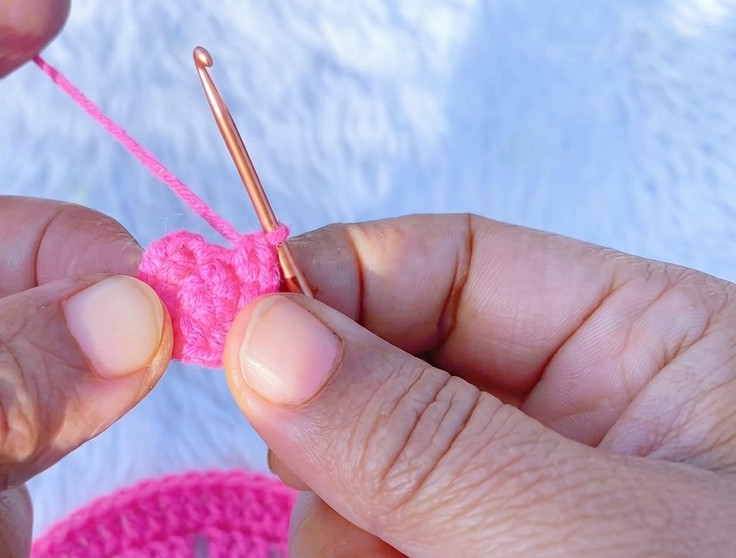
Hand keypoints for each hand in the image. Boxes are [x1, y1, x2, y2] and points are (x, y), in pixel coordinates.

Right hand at [224, 214, 735, 556]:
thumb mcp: (592, 540)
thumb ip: (423, 441)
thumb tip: (262, 336)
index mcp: (629, 341)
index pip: (439, 261)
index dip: (328, 285)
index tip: (243, 347)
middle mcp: (564, 413)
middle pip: (380, 371)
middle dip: (335, 442)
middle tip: (356, 522)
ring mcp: (513, 502)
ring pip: (358, 477)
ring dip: (347, 533)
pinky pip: (371, 542)